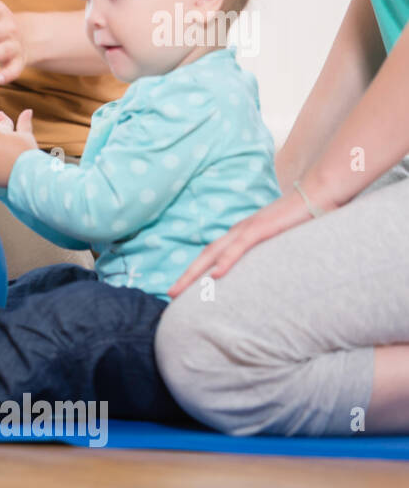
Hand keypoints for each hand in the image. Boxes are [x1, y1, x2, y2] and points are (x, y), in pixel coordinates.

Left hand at [167, 188, 314, 297]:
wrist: (318, 193)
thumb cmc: (302, 218)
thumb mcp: (280, 239)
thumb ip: (269, 253)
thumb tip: (266, 272)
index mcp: (241, 234)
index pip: (211, 255)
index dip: (196, 271)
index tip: (184, 289)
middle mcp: (238, 231)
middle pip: (204, 256)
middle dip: (186, 276)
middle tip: (170, 294)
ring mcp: (248, 229)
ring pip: (213, 253)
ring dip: (194, 273)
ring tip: (179, 290)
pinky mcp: (262, 229)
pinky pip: (239, 247)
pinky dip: (225, 261)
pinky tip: (215, 275)